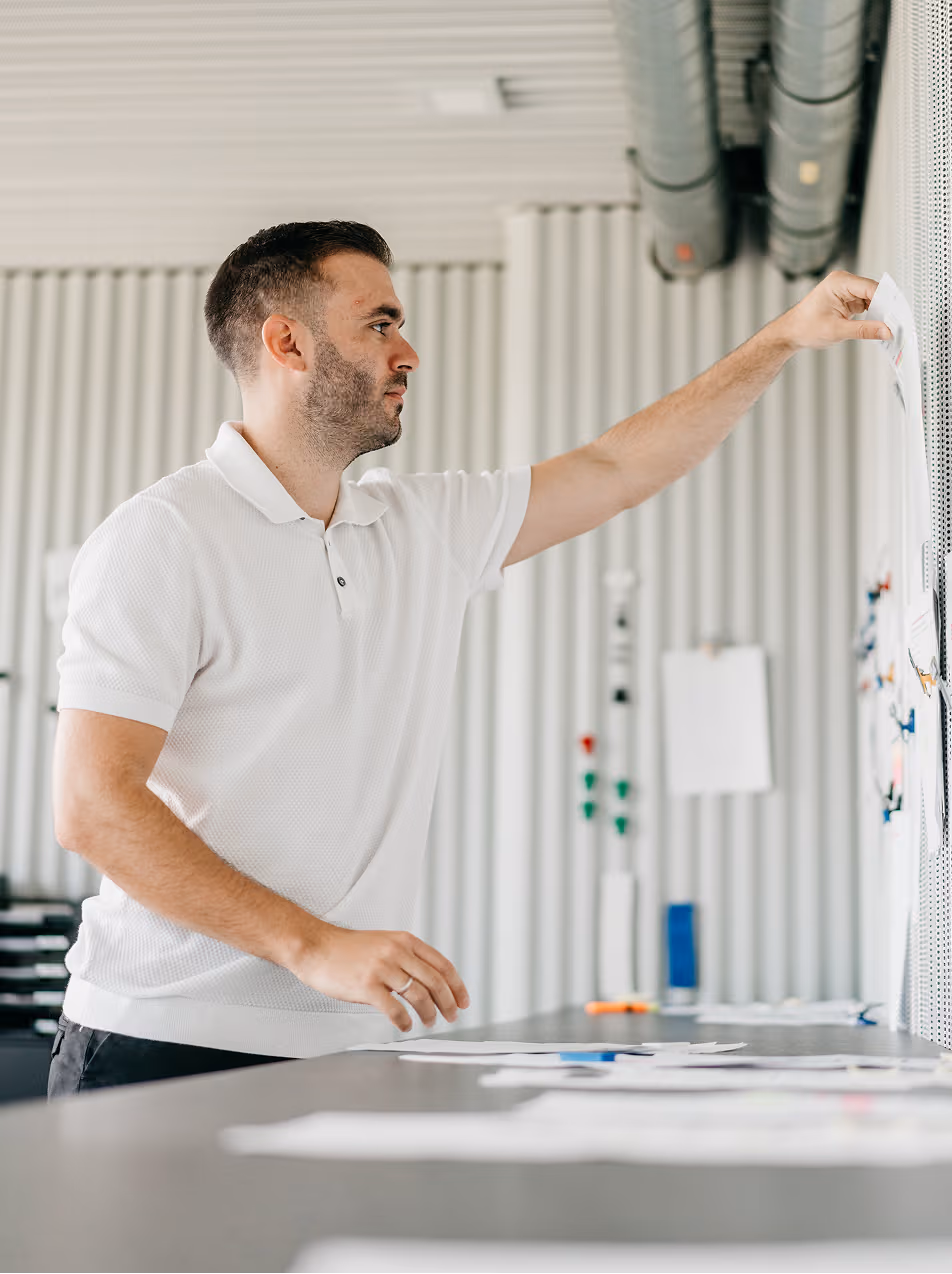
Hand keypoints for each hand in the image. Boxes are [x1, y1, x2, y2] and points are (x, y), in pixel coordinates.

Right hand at [288, 924, 469, 1031]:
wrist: (316, 947)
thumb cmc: (348, 949)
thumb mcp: (384, 942)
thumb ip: (406, 957)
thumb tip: (430, 981)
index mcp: (404, 941)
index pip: (442, 964)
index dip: (457, 985)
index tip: (463, 1000)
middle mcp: (396, 952)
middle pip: (435, 981)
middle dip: (448, 1003)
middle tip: (451, 1016)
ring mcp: (382, 968)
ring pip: (419, 995)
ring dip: (429, 1013)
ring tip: (429, 1022)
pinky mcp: (367, 985)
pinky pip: (395, 1008)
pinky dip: (405, 1020)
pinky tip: (406, 1025)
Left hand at [776, 269, 892, 350]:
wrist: (791, 333)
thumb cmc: (805, 328)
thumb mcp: (837, 331)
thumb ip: (864, 330)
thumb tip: (886, 331)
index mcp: (839, 282)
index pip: (871, 288)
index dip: (886, 302)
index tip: (897, 316)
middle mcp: (844, 282)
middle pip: (874, 291)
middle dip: (885, 307)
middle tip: (897, 324)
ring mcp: (847, 290)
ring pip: (873, 298)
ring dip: (880, 312)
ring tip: (890, 327)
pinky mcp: (848, 299)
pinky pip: (867, 304)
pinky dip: (874, 315)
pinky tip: (880, 325)